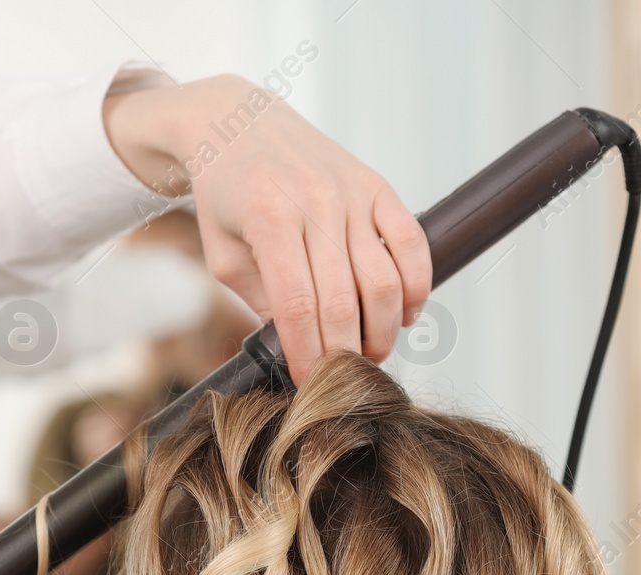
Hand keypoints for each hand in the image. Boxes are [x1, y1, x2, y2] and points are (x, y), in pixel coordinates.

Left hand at [103, 74, 431, 382]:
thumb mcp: (224, 254)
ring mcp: (351, 193)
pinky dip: (416, 285)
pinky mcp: (377, 185)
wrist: (238, 123)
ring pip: (384, 279)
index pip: (297, 306)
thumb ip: (262, 300)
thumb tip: (300, 348)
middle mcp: (315, 203)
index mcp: (269, 220)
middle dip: (346, 352)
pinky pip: (411, 243)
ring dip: (384, 329)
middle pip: (343, 301)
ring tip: (372, 351)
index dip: (307, 354)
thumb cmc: (226, 197)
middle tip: (344, 377)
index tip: (309, 384)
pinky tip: (406, 313)